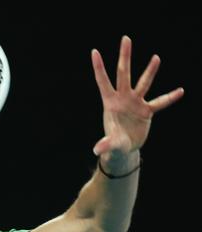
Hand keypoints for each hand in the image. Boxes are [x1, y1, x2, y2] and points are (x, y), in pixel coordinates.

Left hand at [91, 35, 183, 156]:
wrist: (124, 149)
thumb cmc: (113, 144)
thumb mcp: (110, 145)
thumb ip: (105, 145)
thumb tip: (97, 150)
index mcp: (110, 103)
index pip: (103, 82)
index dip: (99, 68)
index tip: (94, 51)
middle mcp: (123, 98)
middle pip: (124, 74)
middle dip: (125, 57)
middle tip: (126, 38)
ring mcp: (135, 103)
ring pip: (144, 83)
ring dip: (150, 71)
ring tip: (156, 57)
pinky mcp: (147, 111)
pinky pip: (160, 102)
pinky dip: (170, 98)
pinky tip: (180, 91)